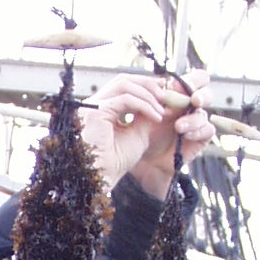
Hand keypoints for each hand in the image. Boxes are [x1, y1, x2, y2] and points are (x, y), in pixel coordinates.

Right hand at [79, 69, 214, 198]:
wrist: (102, 179)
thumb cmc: (115, 163)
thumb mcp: (137, 133)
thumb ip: (144, 115)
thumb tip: (159, 100)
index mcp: (100, 108)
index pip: (123, 87)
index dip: (145, 87)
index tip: (164, 94)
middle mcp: (93, 104)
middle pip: (123, 80)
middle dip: (148, 85)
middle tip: (167, 94)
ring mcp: (92, 106)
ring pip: (124, 85)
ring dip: (148, 94)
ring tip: (162, 108)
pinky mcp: (94, 112)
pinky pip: (125, 99)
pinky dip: (144, 105)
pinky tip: (156, 117)